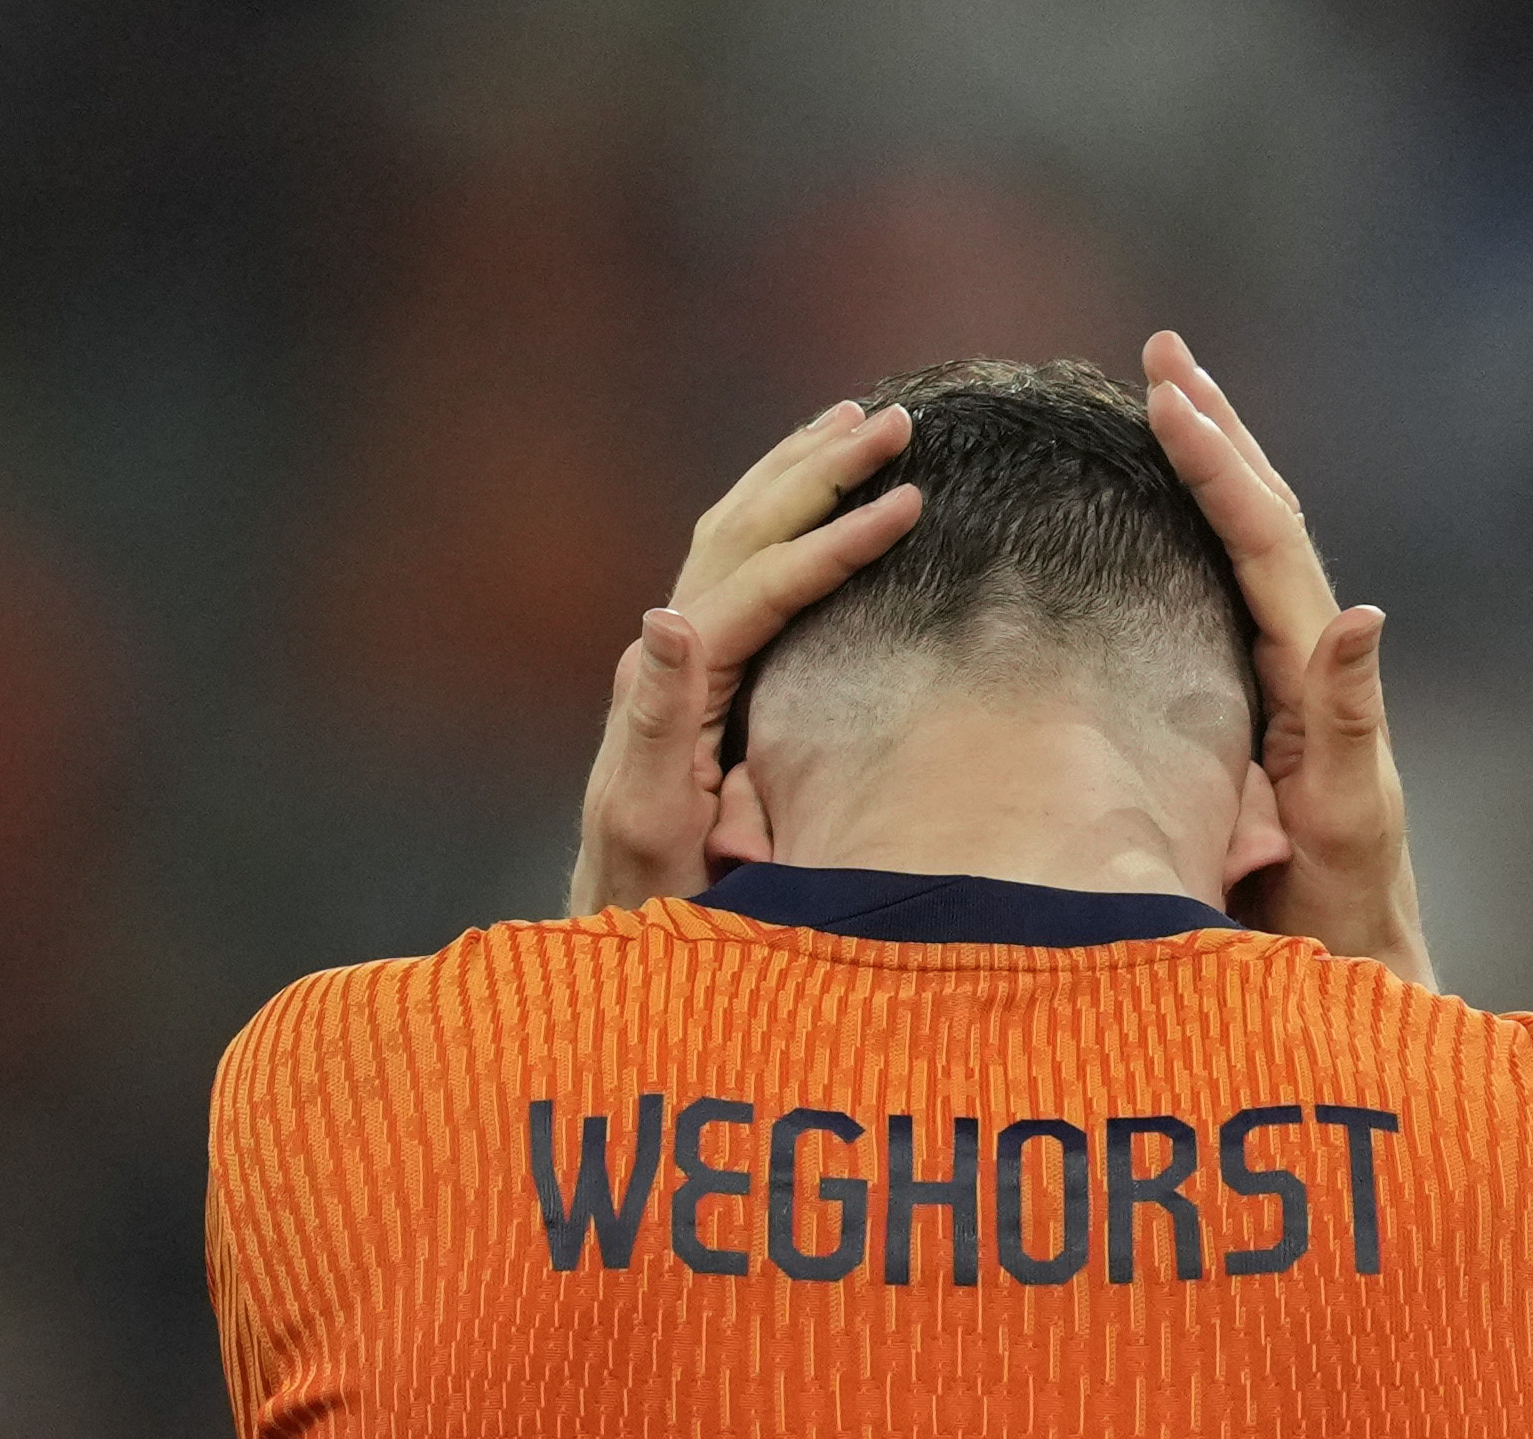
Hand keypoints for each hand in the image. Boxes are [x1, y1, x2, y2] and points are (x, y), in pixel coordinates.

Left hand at [566, 398, 926, 917]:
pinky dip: (779, 514)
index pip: (766, 582)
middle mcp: (668, 648)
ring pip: (739, 531)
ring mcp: (678, 654)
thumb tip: (665, 614)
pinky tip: (810, 498)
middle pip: (748, 530)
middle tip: (893, 421)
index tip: (911, 501)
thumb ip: (656, 716)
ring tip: (851, 421)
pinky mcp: (697, 672)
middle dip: (822, 470)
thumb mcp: (649, 817)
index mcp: (672, 677)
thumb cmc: (651, 894)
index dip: (839, 537)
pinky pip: (741, 565)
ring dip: (795, 471)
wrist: (621, 924)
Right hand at [1141, 329, 1426, 986]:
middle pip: (1259, 521)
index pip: (1264, 542)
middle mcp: (1303, 665)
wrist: (1346, 982)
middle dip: (1214, 431)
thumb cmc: (1341, 915)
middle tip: (1163, 353)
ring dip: (1210, 470)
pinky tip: (1164, 520)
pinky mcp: (1256, 717)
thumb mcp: (1346, 817)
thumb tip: (1364, 612)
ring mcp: (1280, 687)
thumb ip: (1347, 718)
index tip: (1166, 393)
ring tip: (1167, 399)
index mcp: (1313, 674)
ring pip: (1244, 551)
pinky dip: (1195, 542)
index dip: (1218, 464)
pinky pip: (1224, 604)